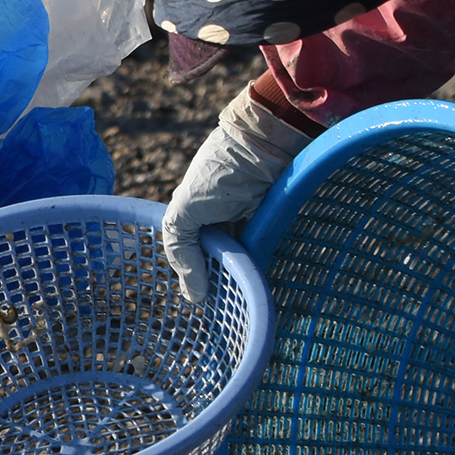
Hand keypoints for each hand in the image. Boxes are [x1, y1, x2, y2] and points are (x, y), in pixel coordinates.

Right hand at [163, 87, 311, 304]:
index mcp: (194, 215)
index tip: (202, 301)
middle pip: (217, 262)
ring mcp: (248, 224)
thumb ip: (181, 251)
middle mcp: (221, 221)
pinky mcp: (273, 226)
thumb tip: (194, 298)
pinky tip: (262, 287)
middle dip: (220, 282)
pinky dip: (263, 269)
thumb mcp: (185, 213)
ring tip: (243, 303)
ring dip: (242, 279)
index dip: (193, 277)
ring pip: (242, 262)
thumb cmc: (219, 174)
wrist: (266, 146)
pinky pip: (266, 255)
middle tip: (225, 309)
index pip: (191, 255)